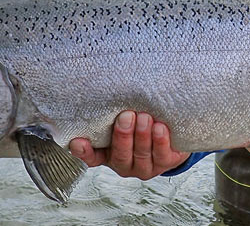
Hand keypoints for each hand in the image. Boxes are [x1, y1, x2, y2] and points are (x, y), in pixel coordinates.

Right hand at [68, 111, 189, 179]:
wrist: (171, 132)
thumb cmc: (141, 119)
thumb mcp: (124, 116)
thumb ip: (113, 110)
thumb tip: (107, 83)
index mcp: (108, 153)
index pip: (92, 157)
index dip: (84, 152)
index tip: (78, 141)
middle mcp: (124, 162)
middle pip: (120, 154)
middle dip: (123, 135)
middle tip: (126, 116)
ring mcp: (144, 166)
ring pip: (141, 154)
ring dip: (142, 135)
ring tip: (145, 117)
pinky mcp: (164, 164)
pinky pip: (161, 155)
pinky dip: (160, 141)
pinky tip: (160, 128)